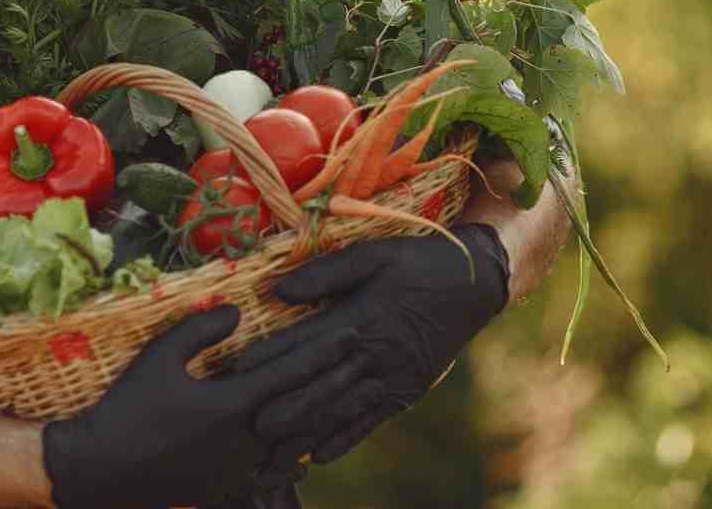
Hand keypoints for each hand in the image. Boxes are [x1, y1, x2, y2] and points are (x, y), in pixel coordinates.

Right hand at [42, 305, 369, 508]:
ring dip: (325, 422)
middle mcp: (245, 442)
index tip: (354, 332)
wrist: (101, 470)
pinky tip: (307, 446)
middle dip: (340, 385)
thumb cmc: (127, 406)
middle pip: (307, 411)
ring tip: (352, 402)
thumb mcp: (159, 356)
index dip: (326, 351)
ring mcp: (239, 471)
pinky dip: (294, 457)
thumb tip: (238, 311)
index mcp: (233, 405)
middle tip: (368, 364)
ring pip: (298, 446)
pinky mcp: (228, 491)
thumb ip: (202, 330)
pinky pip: (274, 474)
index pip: (292, 373)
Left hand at [233, 223, 510, 466]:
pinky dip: (344, 440)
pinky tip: (318, 457)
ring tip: (273, 455)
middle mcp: (373, 354)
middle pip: (319, 387)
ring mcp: (390, 378)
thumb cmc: (418, 262)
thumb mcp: (376, 254)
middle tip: (247, 429)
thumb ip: (328, 273)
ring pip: (339, 413)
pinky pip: (370, 422)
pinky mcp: (404, 392)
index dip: (271, 358)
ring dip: (305, 435)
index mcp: (361, 317)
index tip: (238, 373)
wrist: (474, 285)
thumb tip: (280, 290)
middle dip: (282, 409)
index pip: (306, 342)